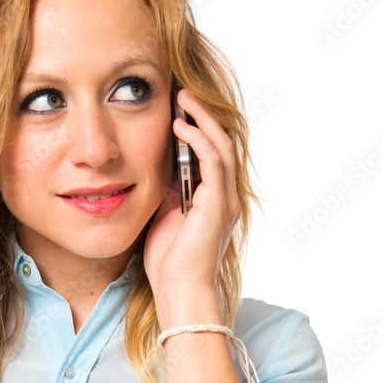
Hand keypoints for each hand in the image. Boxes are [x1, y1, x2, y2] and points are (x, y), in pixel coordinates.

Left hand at [142, 89, 240, 328]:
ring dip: (201, 120)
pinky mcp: (218, 203)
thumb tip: (157, 163)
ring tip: (183, 100)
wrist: (178, 288)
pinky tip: (180, 126)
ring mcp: (225, 198)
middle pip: (220, 142)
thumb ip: (168, 189)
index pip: (211, 153)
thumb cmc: (168, 260)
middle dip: (202, 116)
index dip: (197, 127)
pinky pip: (213, 162)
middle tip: (183, 94)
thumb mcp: (164, 213)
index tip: (178, 108)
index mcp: (213, 198)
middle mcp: (225, 195)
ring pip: (220, 146)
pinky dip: (197, 140)